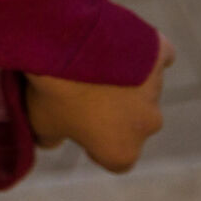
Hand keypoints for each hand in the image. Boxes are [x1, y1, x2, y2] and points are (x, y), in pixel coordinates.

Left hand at [26, 37, 172, 173]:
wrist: (69, 40)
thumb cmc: (54, 88)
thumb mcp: (40, 120)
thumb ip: (49, 138)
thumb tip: (49, 142)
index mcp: (121, 150)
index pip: (115, 160)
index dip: (97, 146)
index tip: (80, 128)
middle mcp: (149, 125)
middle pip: (133, 123)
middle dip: (115, 111)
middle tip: (83, 89)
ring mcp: (158, 90)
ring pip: (143, 88)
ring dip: (125, 79)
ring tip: (91, 61)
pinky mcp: (160, 56)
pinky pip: (155, 56)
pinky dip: (141, 51)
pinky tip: (118, 40)